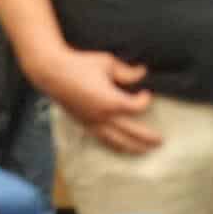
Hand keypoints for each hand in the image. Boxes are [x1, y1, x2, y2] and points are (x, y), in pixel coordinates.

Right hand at [32, 46, 159, 153]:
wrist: (52, 72)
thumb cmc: (80, 64)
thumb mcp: (107, 62)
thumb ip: (126, 71)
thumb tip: (143, 73)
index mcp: (111, 101)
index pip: (137, 107)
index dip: (145, 100)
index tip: (146, 92)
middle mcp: (103, 116)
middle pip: (131, 132)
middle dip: (147, 138)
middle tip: (160, 141)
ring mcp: (92, 122)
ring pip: (116, 141)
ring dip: (132, 147)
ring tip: (144, 151)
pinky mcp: (83, 124)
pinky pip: (102, 139)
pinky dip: (114, 145)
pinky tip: (120, 147)